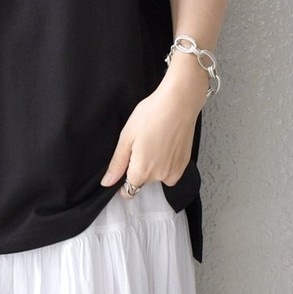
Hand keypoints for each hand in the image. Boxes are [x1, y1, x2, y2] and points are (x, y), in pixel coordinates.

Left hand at [99, 70, 206, 191]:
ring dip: (154, 166)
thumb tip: (107, 183)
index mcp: (141, 172)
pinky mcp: (185, 164)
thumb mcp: (126, 138)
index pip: (129, 191)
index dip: (124, 182)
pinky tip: (164, 145)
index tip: (125, 167)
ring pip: (158, 176)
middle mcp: (159, 176)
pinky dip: (167, 162)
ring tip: (153, 143)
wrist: (179, 103)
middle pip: (143, 182)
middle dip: (139, 169)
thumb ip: (117, 164)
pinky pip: (171, 171)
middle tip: (140, 145)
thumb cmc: (151, 115)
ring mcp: (174, 171)